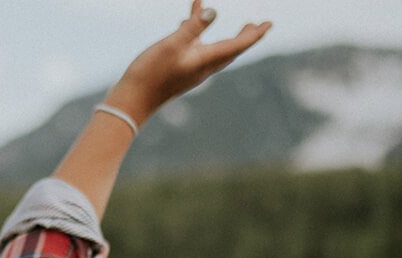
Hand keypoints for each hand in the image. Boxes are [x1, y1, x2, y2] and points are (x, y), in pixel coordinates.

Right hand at [104, 1, 270, 122]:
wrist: (131, 102)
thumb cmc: (150, 74)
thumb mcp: (171, 46)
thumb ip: (192, 28)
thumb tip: (213, 11)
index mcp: (205, 61)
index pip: (237, 46)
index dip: (254, 34)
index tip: (269, 24)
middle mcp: (202, 67)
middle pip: (230, 49)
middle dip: (244, 36)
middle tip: (257, 24)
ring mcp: (189, 69)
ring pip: (210, 47)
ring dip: (217, 32)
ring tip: (216, 16)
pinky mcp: (177, 70)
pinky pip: (191, 47)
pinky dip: (192, 33)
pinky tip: (184, 23)